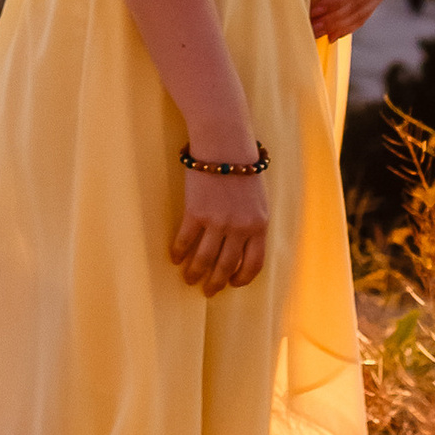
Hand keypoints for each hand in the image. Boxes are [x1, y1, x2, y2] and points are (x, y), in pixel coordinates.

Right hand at [170, 161, 269, 296]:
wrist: (224, 143)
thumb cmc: (242, 166)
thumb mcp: (258, 198)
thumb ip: (252, 222)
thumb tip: (241, 246)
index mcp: (259, 225)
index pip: (253, 264)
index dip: (242, 278)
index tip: (232, 284)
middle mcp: (239, 228)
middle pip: (226, 266)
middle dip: (216, 282)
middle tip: (208, 290)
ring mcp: (217, 221)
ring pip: (204, 259)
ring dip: (195, 273)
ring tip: (189, 279)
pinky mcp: (196, 213)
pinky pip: (186, 241)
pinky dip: (179, 252)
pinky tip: (175, 258)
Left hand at [311, 0, 399, 45]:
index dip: (333, 4)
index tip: (313, 11)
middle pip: (358, 5)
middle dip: (333, 19)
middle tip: (311, 28)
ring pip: (361, 13)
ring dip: (339, 26)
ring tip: (318, 34)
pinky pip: (365, 13)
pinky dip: (349, 25)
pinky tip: (333, 34)